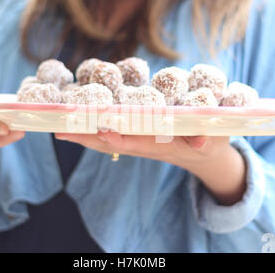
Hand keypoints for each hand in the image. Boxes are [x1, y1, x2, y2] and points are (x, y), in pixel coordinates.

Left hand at [55, 131, 245, 204]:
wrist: (205, 154)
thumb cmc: (211, 143)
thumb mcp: (214, 141)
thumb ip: (208, 139)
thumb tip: (202, 141)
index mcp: (163, 144)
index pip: (136, 141)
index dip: (118, 136)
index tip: (99, 129)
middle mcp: (145, 144)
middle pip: (112, 141)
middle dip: (87, 136)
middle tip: (61, 128)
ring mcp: (138, 141)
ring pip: (107, 138)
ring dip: (84, 133)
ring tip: (59, 126)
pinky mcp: (137, 135)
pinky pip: (112, 133)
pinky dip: (93, 128)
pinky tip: (78, 121)